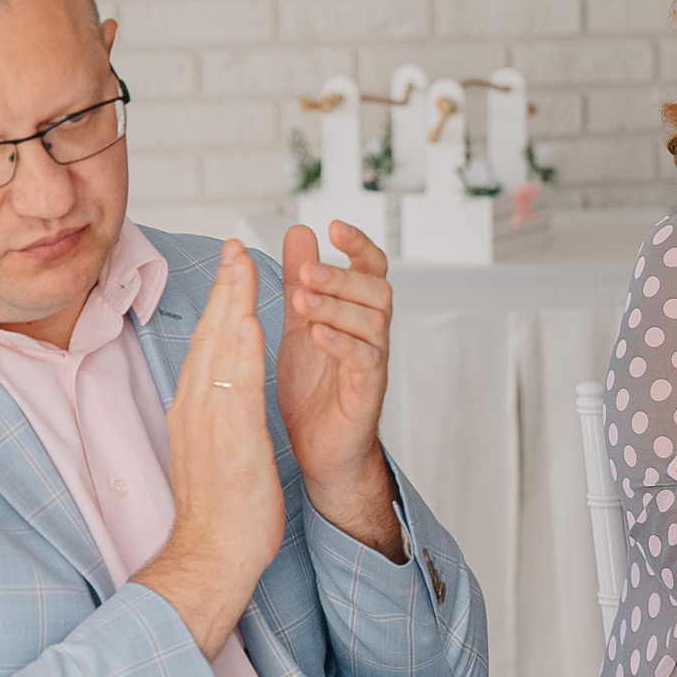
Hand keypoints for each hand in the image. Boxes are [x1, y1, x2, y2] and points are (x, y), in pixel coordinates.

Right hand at [135, 241, 285, 657]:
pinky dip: (239, 355)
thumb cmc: (221, 509)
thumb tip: (225, 389)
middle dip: (224, 289)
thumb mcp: (217, 448)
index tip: (234, 267)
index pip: (209, 344)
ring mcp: (209, 424)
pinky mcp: (229, 442)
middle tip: (236, 245)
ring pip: (219, 354)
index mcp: (196, 408)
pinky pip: (234, 390)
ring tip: (242, 265)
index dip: (221, 303)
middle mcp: (196, 409)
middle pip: (209, 337)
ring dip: (229, 306)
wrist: (213, 554)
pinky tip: (247, 324)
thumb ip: (219, 413)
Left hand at [279, 221, 403, 558]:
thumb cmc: (314, 388)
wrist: (318, 450)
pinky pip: (366, 362)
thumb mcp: (299, 323)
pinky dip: (343, 345)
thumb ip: (300, 280)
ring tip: (302, 303)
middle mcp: (371, 333)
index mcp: (355, 313)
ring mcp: (373, 362)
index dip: (358, 245)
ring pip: (373, 322)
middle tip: (305, 272)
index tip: (333, 226)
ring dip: (337, 307)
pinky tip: (319, 337)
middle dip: (342, 276)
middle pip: (377, 289)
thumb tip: (300, 231)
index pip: (371, 267)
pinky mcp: (367, 393)